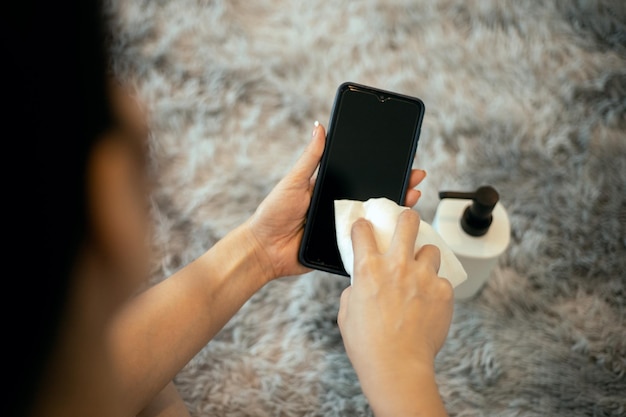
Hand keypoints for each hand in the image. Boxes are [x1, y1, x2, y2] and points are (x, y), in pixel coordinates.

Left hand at [246, 122, 427, 279]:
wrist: (265, 249)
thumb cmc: (274, 213)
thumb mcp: (293, 180)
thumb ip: (310, 157)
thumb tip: (319, 126)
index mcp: (331, 189)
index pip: (362, 176)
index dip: (383, 168)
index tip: (402, 159)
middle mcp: (340, 207)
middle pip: (375, 196)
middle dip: (398, 186)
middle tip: (416, 177)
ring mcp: (344, 227)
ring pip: (375, 218)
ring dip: (394, 210)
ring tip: (412, 198)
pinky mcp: (343, 247)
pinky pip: (365, 242)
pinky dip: (381, 237)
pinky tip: (396, 228)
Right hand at [337, 210, 452, 415]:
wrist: (398, 367)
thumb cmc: (368, 345)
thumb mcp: (347, 313)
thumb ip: (355, 290)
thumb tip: (362, 283)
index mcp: (368, 269)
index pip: (363, 231)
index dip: (362, 226)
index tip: (365, 227)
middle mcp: (397, 266)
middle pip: (407, 223)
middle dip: (407, 218)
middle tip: (407, 222)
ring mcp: (423, 277)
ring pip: (430, 250)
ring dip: (424, 258)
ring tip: (420, 273)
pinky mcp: (443, 291)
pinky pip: (441, 281)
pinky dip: (435, 288)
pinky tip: (428, 304)